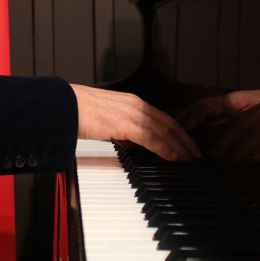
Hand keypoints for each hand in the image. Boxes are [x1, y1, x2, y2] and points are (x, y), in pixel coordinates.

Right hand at [71, 85, 200, 160]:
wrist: (65, 106)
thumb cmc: (79, 111)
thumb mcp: (107, 118)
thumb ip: (123, 129)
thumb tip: (133, 143)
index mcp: (132, 102)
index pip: (162, 117)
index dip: (177, 131)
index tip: (186, 142)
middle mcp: (136, 105)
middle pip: (169, 123)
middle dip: (185, 139)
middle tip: (195, 153)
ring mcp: (131, 113)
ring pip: (164, 131)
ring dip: (179, 146)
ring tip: (188, 159)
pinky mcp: (125, 124)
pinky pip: (151, 138)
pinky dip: (165, 148)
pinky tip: (172, 157)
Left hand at [181, 84, 259, 161]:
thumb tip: (241, 135)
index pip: (224, 101)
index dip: (202, 111)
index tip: (185, 124)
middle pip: (235, 117)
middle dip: (217, 136)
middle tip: (206, 153)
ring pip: (251, 129)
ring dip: (236, 148)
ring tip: (224, 161)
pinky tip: (252, 161)